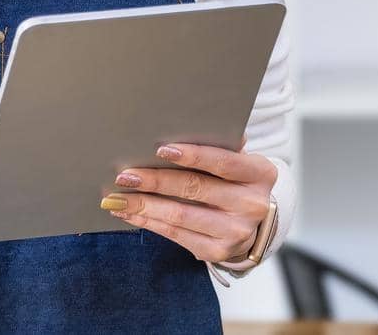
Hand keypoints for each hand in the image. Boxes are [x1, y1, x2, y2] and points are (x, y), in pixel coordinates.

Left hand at [100, 136, 276, 264]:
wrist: (256, 224)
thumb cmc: (237, 181)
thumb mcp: (240, 162)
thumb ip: (220, 146)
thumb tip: (188, 125)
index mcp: (260, 174)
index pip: (224, 162)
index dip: (193, 155)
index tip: (160, 149)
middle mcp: (251, 205)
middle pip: (196, 189)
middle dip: (156, 181)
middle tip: (125, 175)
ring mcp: (236, 232)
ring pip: (181, 216)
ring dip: (144, 206)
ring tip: (117, 198)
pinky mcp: (217, 252)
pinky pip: (176, 235)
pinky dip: (148, 223)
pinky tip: (129, 214)